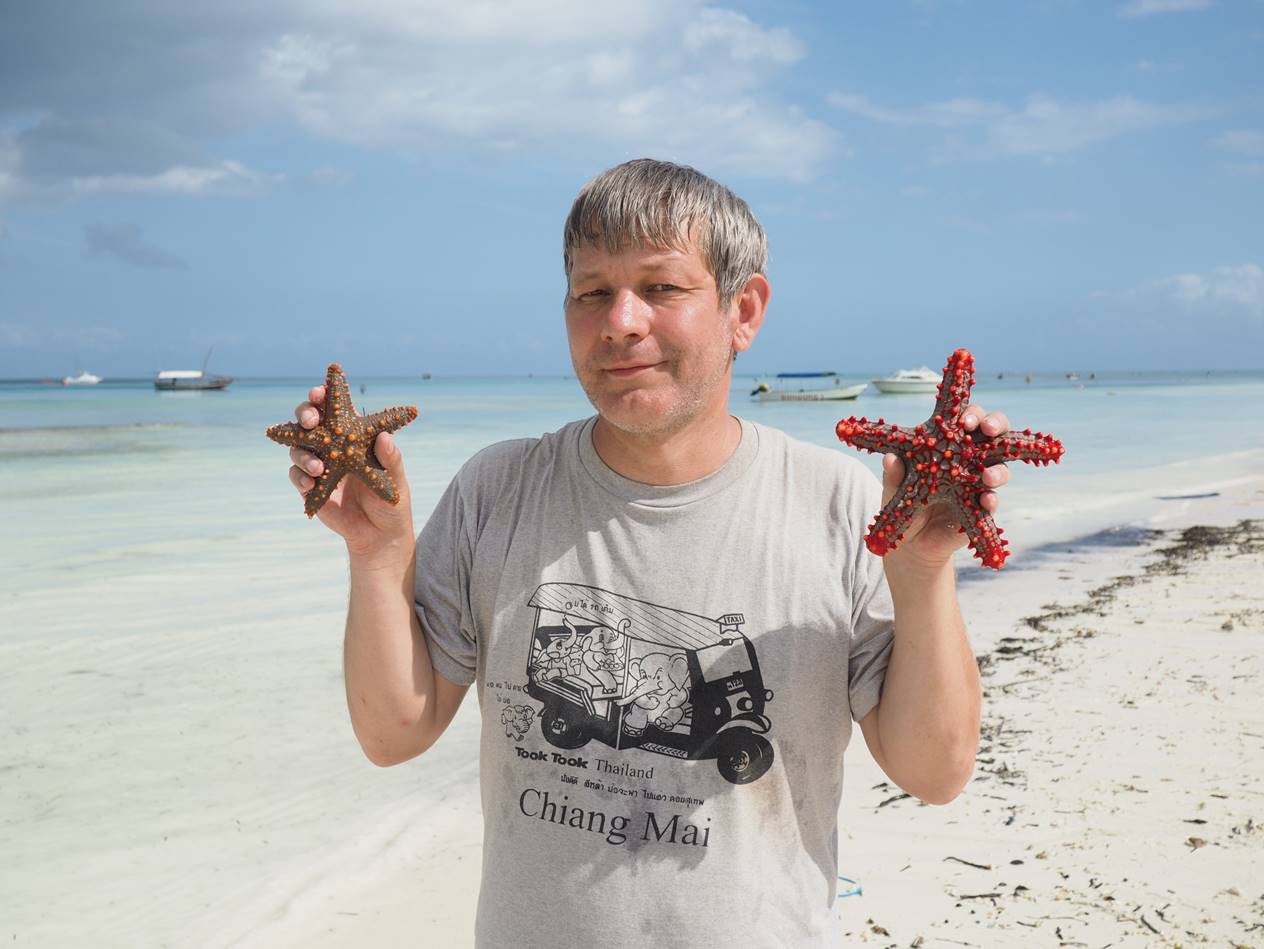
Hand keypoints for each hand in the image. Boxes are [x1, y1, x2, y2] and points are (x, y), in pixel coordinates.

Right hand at [287, 384, 414, 562]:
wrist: (380, 535)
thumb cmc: (390, 501)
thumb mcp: (395, 480)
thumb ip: (390, 460)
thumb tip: (384, 437)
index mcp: (353, 437)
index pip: (334, 410)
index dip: (322, 397)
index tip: (319, 392)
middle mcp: (332, 446)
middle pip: (309, 422)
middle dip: (304, 415)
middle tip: (311, 420)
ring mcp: (318, 466)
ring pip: (298, 448)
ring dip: (303, 454)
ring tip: (318, 467)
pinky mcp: (310, 487)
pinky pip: (296, 476)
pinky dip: (300, 477)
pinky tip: (310, 482)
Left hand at [881, 404, 1010, 572]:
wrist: (909, 541)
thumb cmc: (902, 501)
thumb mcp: (894, 487)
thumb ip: (893, 474)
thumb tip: (890, 459)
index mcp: (949, 444)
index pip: (967, 419)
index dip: (972, 414)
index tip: (966, 419)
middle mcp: (969, 459)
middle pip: (994, 434)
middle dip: (995, 426)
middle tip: (987, 429)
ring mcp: (979, 483)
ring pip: (1001, 468)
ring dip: (998, 470)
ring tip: (987, 476)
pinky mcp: (982, 509)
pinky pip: (993, 502)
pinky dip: (992, 500)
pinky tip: (986, 500)